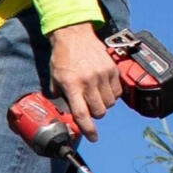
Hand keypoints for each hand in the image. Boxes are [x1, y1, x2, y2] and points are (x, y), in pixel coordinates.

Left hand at [49, 21, 121, 140]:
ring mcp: (102, 75)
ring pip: (110, 104)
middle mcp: (88, 82)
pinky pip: (117, 92)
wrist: (74, 34)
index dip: (88, 129)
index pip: (82, 114)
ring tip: (95, 95)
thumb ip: (59, 95)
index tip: (93, 138)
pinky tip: (103, 87)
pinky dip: (112, 94)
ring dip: (103, 104)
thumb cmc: (62, 57)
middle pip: (99, 111)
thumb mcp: (54, 77)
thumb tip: (64, 112)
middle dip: (95, 114)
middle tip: (88, 106)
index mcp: (72, 85)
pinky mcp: (112, 70)